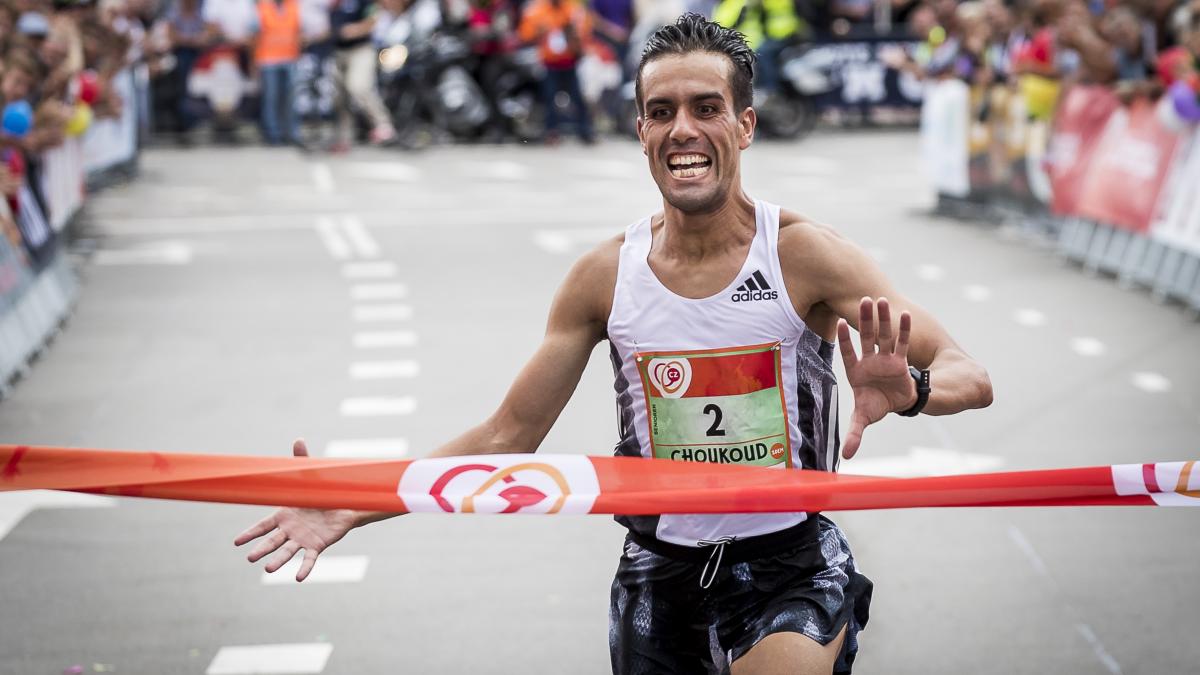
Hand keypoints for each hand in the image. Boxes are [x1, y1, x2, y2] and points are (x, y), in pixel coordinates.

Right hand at [233, 439, 360, 581]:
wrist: (344, 504)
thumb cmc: (323, 491)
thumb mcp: (311, 476)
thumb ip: (302, 461)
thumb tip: (299, 440)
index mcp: (284, 515)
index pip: (263, 525)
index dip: (251, 534)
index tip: (236, 543)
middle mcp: (290, 530)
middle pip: (272, 541)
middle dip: (261, 549)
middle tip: (250, 558)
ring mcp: (302, 539)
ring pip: (287, 552)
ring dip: (278, 561)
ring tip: (268, 570)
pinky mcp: (317, 545)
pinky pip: (309, 559)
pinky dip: (304, 568)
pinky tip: (299, 578)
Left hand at [837, 297, 915, 459]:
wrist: (894, 404)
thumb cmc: (875, 406)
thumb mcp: (864, 419)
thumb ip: (854, 433)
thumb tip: (846, 456)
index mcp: (856, 372)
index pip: (848, 352)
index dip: (845, 340)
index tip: (840, 323)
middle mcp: (869, 361)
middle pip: (865, 337)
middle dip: (864, 320)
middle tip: (862, 300)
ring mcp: (884, 358)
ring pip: (882, 335)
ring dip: (881, 319)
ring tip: (879, 300)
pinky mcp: (900, 360)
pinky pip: (902, 342)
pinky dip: (903, 329)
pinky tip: (904, 314)